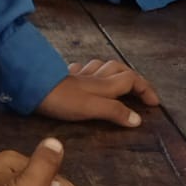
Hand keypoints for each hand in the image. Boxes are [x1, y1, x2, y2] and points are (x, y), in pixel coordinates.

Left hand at [36, 60, 159, 126]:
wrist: (31, 87)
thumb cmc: (62, 100)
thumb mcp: (92, 108)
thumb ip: (114, 112)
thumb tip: (137, 119)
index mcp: (104, 84)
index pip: (131, 80)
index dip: (145, 89)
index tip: (154, 103)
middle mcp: (93, 77)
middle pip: (118, 69)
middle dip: (132, 77)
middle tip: (139, 91)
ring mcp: (77, 75)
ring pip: (100, 66)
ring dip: (112, 71)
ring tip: (117, 81)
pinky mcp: (62, 77)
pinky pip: (80, 69)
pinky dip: (89, 71)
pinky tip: (86, 76)